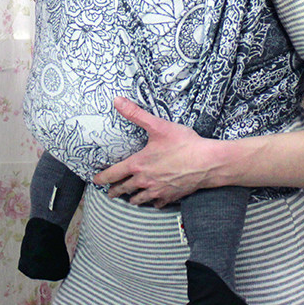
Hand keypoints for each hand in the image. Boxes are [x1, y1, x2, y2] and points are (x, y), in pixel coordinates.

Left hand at [93, 97, 217, 207]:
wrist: (206, 162)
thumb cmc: (183, 143)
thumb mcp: (158, 125)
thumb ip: (136, 114)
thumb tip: (117, 101)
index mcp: (138, 164)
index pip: (114, 174)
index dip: (102, 178)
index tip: (96, 181)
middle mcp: (145, 180)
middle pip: (124, 189)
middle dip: (115, 191)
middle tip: (110, 193)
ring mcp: (158, 190)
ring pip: (139, 199)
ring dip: (132, 198)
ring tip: (129, 199)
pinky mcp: (171, 196)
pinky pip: (157, 203)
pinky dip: (153, 202)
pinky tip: (153, 201)